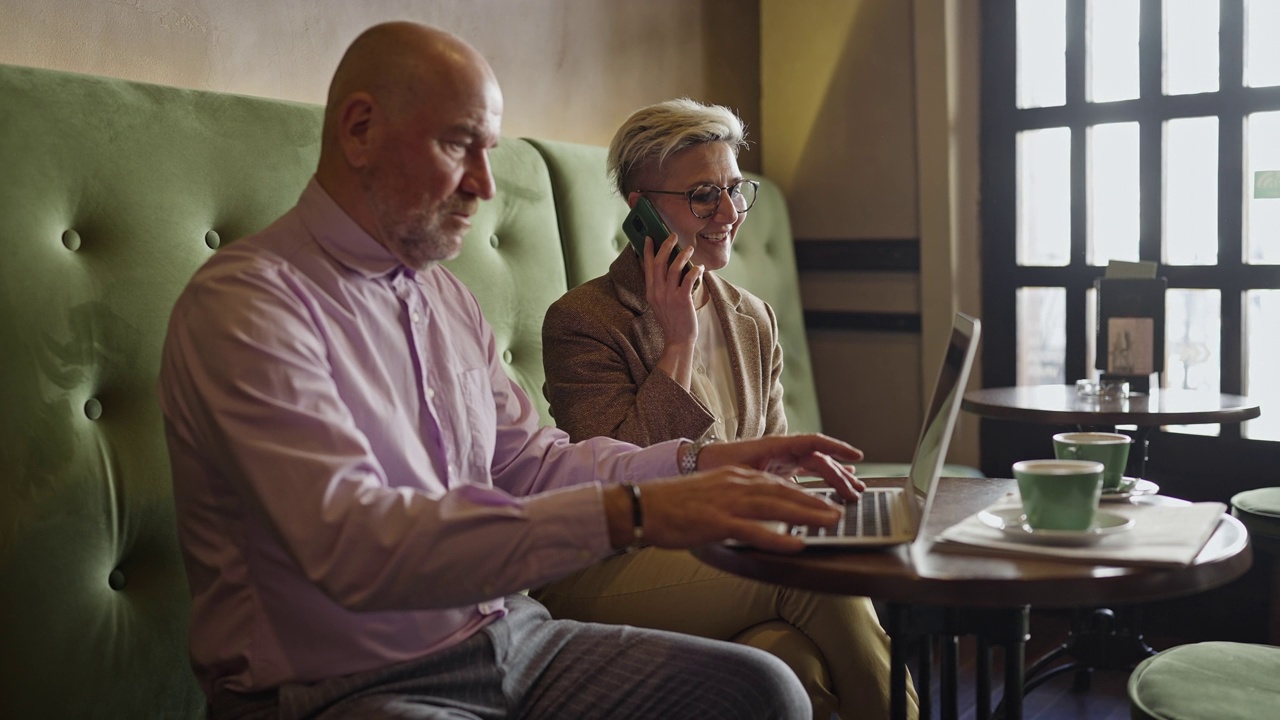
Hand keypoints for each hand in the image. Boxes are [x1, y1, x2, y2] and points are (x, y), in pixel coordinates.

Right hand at [606, 468, 841, 552]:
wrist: (641, 505)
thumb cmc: (672, 505)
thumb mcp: (709, 494)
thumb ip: (734, 500)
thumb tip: (754, 513)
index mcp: (733, 476)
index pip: (776, 482)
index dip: (803, 492)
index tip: (823, 501)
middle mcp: (735, 483)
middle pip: (783, 491)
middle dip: (814, 501)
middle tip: (839, 511)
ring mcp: (726, 501)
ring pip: (776, 506)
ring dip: (807, 514)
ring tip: (830, 523)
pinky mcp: (716, 521)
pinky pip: (753, 530)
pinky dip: (777, 536)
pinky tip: (796, 544)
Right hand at [643, 234, 702, 349]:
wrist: (678, 339)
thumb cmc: (672, 320)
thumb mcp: (660, 303)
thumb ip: (660, 287)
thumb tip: (668, 268)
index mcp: (651, 292)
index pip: (647, 266)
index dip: (648, 250)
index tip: (649, 237)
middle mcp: (658, 292)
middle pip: (659, 263)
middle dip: (666, 246)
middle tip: (673, 236)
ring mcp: (669, 296)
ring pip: (674, 268)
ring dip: (682, 255)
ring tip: (689, 248)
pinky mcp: (682, 300)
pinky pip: (688, 278)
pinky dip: (695, 270)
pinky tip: (700, 266)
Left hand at [696, 434, 865, 500]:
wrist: (697, 464)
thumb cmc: (716, 463)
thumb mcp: (742, 472)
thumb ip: (766, 480)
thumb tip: (789, 493)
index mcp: (776, 445)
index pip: (813, 443)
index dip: (836, 448)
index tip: (855, 456)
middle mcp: (781, 451)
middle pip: (819, 459)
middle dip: (840, 473)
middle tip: (857, 491)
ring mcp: (781, 460)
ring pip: (815, 468)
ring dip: (835, 478)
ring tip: (853, 491)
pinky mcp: (777, 470)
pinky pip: (805, 474)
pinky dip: (821, 481)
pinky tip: (834, 489)